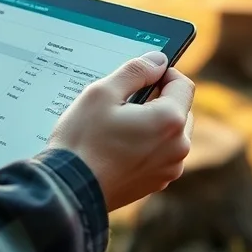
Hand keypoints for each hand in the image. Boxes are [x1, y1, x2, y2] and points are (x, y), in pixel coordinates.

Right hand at [47, 51, 194, 211]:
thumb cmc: (82, 141)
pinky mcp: (156, 183)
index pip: (183, 84)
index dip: (163, 73)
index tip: (142, 75)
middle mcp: (178, 148)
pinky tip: (117, 146)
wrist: (68, 191)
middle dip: (158, 100)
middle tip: (124, 102)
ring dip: (153, 124)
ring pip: (170, 134)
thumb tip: (158, 60)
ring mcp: (168, 169)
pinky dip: (146, 145)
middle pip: (180, 109)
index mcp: (169, 121)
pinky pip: (159, 154)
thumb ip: (135, 71)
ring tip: (118, 126)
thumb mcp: (102, 93)